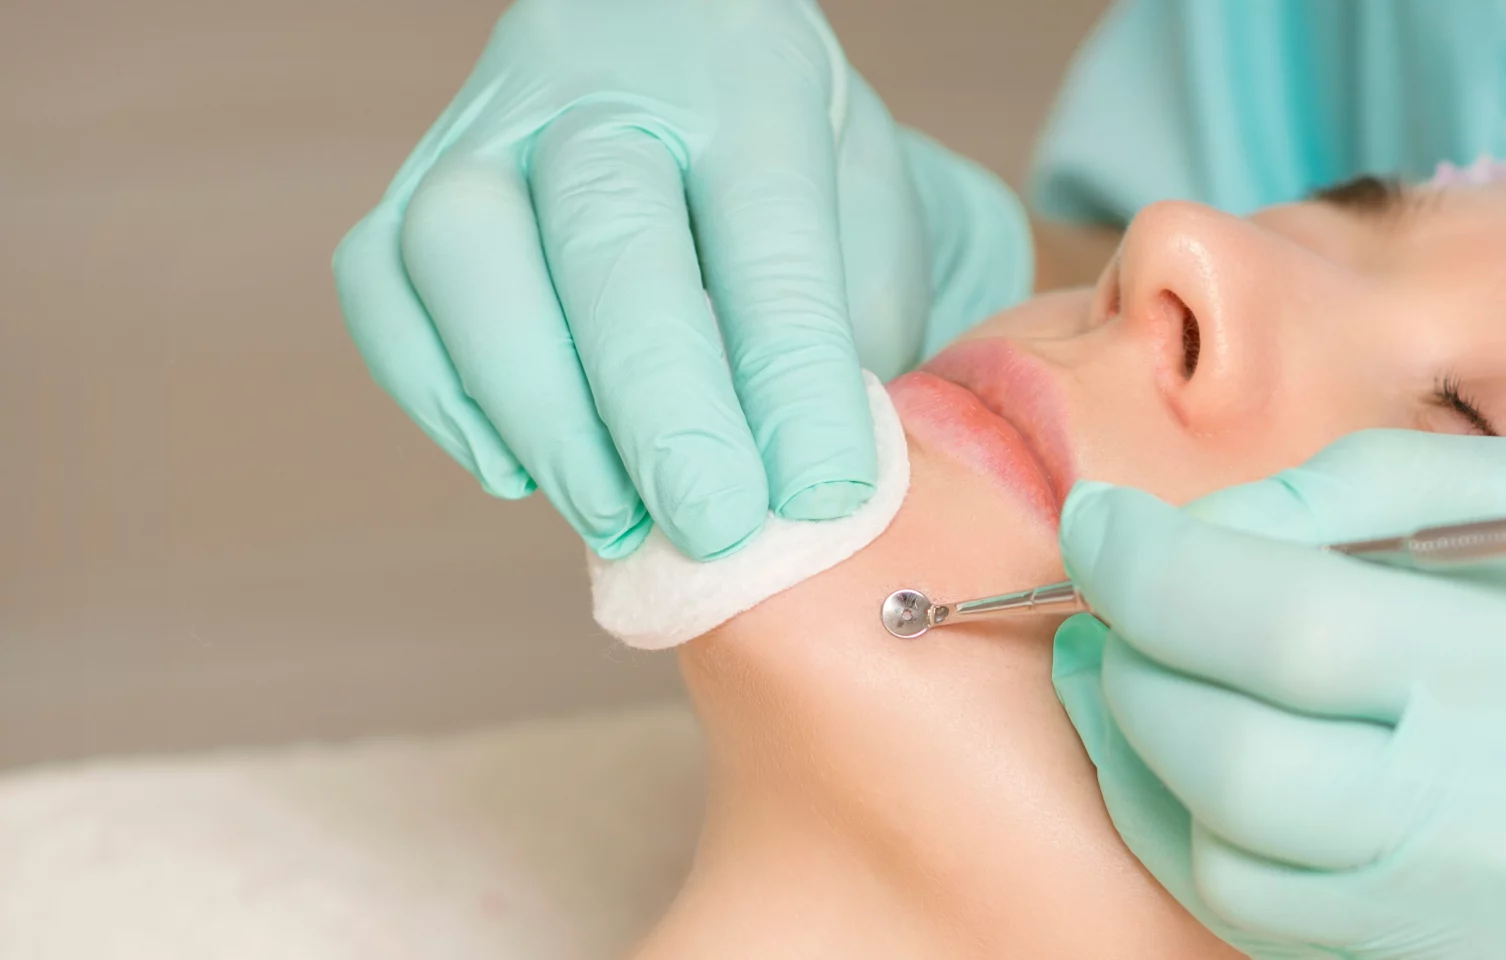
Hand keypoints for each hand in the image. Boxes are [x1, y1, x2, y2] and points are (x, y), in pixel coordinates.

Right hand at [335, 0, 1028, 558]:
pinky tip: (516, 470)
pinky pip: (381, 277)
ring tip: (615, 518)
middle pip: (609, 233)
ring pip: (462, 244)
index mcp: (755, 87)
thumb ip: (847, 348)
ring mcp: (495, 124)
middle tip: (712, 526)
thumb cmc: (811, 187)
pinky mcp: (417, 177)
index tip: (818, 499)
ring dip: (538, 408)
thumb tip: (802, 494)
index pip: (770, 240)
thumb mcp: (872, 236)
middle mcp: (610, 86)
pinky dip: (438, 389)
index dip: (792, 384)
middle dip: (661, 406)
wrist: (715, 91)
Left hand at [1052, 430, 1505, 957]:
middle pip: (1236, 770)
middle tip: (1101, 604)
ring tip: (1132, 680)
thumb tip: (1207, 533)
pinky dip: (1214, 852)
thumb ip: (1393, 494)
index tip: (1094, 523)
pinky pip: (1291, 938)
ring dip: (1144, 770)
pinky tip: (1208, 772)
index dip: (1150, 571)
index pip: (1290, 628)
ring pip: (1237, 877)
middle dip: (1126, 672)